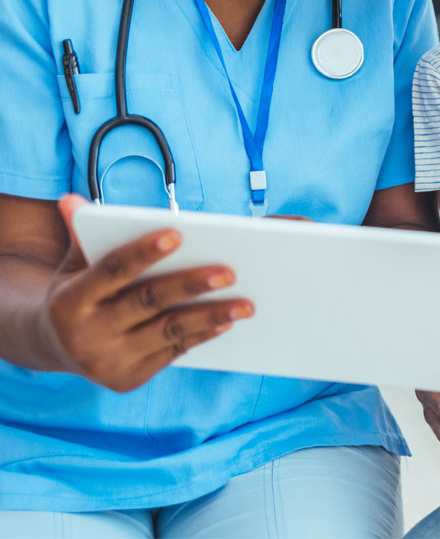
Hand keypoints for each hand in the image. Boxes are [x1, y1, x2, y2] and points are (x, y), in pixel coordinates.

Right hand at [40, 195, 254, 392]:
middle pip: (147, 302)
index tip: (178, 233)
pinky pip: (173, 352)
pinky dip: (201, 335)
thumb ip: (82, 233)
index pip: (112, 270)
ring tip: (246, 304)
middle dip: (191, 285)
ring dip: (210, 316)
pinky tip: (227, 321)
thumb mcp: (74, 264)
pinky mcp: (129, 380)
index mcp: (69, 301)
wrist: (55, 347)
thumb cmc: (78, 292)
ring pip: (167, 332)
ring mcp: (107, 362)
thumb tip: (71, 198)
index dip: (144, 251)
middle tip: (231, 272)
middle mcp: (84, 335)